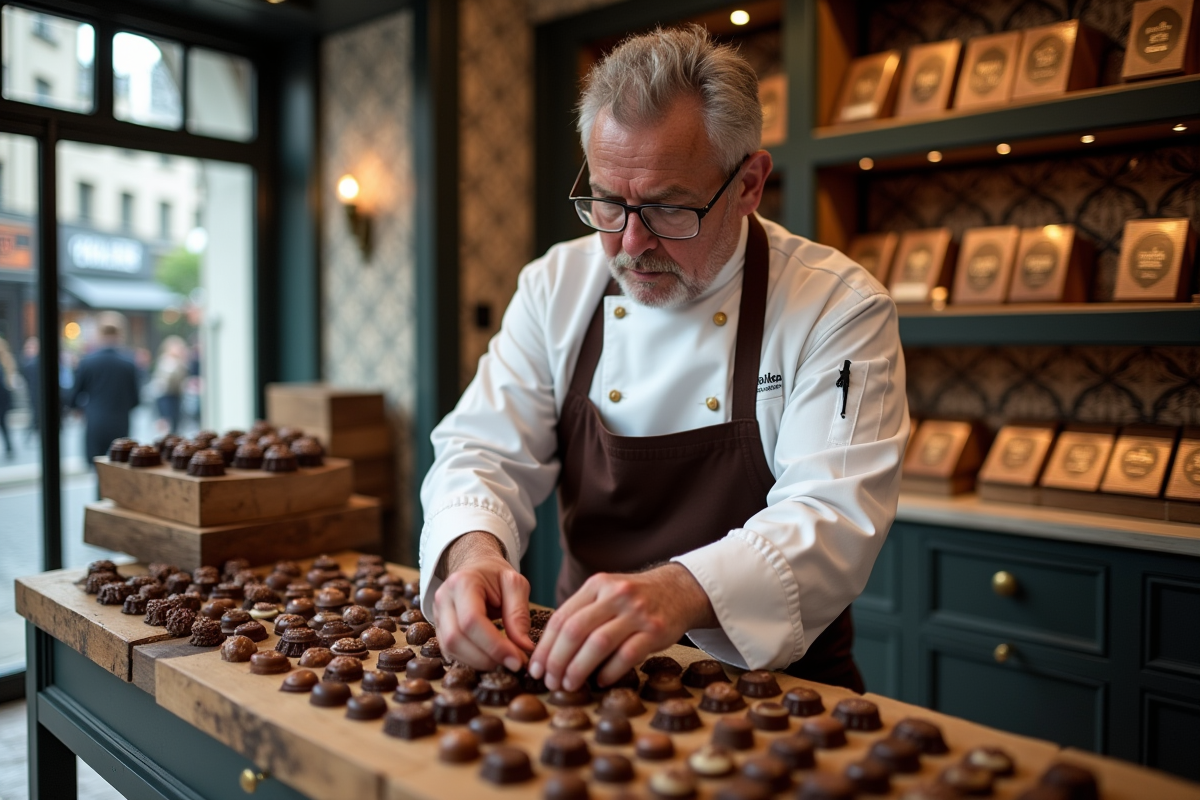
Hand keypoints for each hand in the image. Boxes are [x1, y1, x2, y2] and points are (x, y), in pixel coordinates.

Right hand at [432, 531, 533, 671]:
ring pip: (450, 649)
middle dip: (486, 658)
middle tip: (513, 664)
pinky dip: (471, 660)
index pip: (472, 621)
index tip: (517, 660)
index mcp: (462, 582)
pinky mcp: (438, 628)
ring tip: (504, 662)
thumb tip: (523, 648)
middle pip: (456, 639)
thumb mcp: (515, 584)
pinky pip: (450, 652)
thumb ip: (519, 614)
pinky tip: (490, 659)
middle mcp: (443, 598)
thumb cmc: (495, 574)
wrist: (474, 564)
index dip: (494, 645)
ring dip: (479, 662)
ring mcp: (437, 614)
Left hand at [528, 563, 716, 690]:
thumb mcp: (607, 593)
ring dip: (579, 668)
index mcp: (597, 585)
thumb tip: (549, 650)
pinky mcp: (655, 630)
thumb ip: (582, 613)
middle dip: (557, 660)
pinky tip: (600, 681)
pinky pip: (627, 655)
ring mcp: (637, 612)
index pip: (561, 617)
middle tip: (550, 682)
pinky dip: (610, 671)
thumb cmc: (635, 599)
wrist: (679, 589)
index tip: (536, 668)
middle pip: (575, 630)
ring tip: (569, 685)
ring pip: (598, 643)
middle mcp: (615, 595)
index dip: (545, 646)